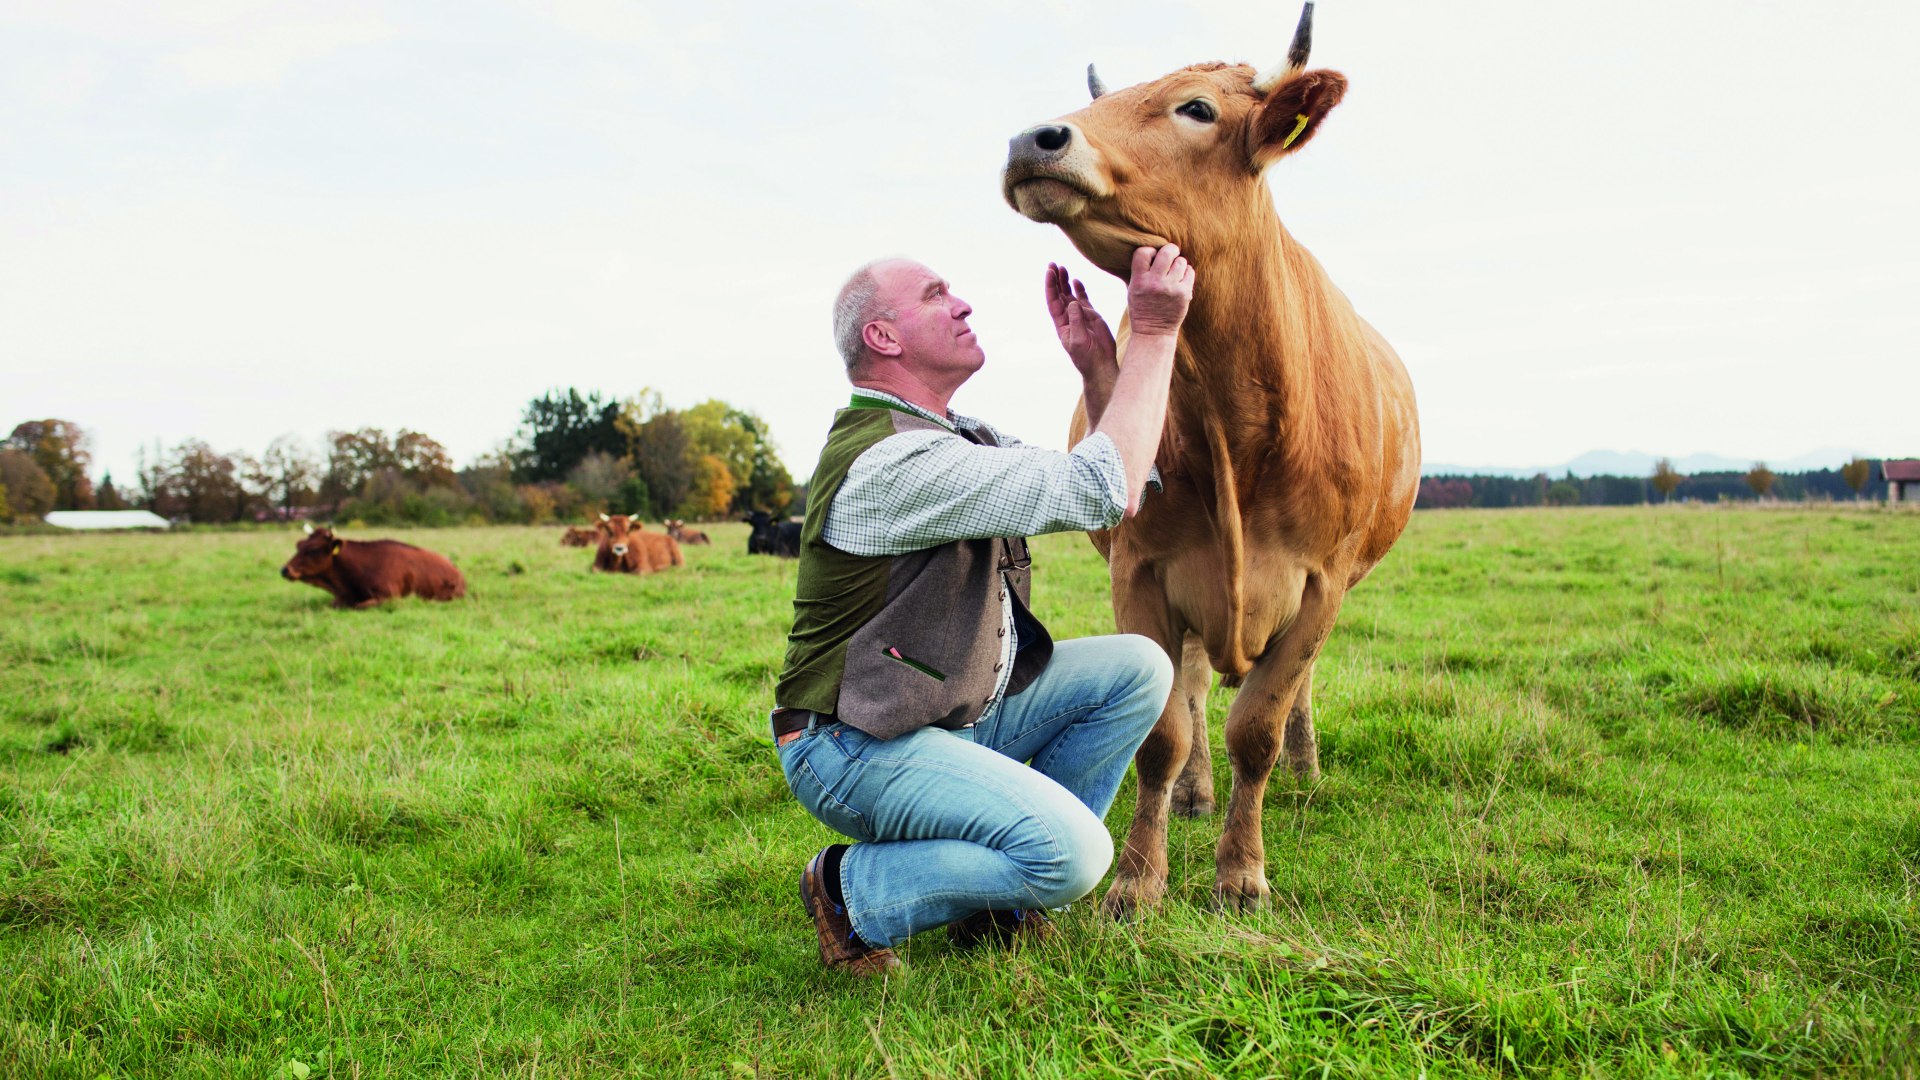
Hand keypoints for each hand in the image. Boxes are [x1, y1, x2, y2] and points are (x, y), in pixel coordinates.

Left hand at [1045, 262, 1115, 381]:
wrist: (1101, 364)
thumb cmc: (1087, 357)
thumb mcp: (1079, 340)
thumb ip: (1076, 321)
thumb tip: (1073, 303)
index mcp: (1062, 323)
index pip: (1053, 301)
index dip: (1051, 286)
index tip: (1050, 272)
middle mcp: (1068, 317)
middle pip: (1059, 295)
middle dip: (1056, 280)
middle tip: (1053, 264)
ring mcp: (1080, 315)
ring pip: (1070, 295)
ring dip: (1065, 282)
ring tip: (1062, 268)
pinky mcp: (1091, 316)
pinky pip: (1083, 299)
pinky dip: (1080, 290)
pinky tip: (1076, 281)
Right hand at [1125, 244, 1193, 336]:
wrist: (1153, 332)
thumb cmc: (1142, 308)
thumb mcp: (1132, 289)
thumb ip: (1139, 271)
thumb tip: (1151, 249)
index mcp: (1139, 281)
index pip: (1143, 252)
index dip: (1149, 251)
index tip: (1152, 257)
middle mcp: (1155, 283)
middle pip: (1166, 252)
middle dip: (1170, 250)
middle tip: (1171, 254)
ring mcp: (1171, 288)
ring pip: (1181, 261)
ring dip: (1178, 263)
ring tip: (1175, 271)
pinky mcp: (1184, 294)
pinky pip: (1190, 272)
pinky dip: (1187, 272)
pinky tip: (1181, 278)